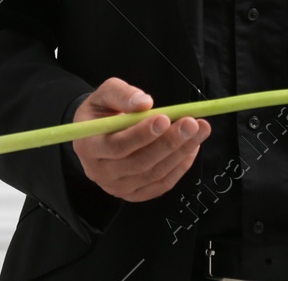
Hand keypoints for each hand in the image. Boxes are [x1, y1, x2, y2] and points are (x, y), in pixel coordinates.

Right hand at [70, 77, 210, 201]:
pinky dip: (180, 167)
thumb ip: (121, 94)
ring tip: (199, 131)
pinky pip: (161, 185)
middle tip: (192, 123)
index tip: (165, 118)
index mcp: (88, 146)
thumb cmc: (102, 112)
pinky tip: (192, 147)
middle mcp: (100, 172)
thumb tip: (144, 103)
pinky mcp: (134, 194)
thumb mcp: (104, 94)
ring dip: (180, 153)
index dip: (142, 134)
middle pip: (139, 163)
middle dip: (169, 143)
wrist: (98, 135)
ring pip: (154, 174)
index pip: (116, 146)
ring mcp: (117, 187)